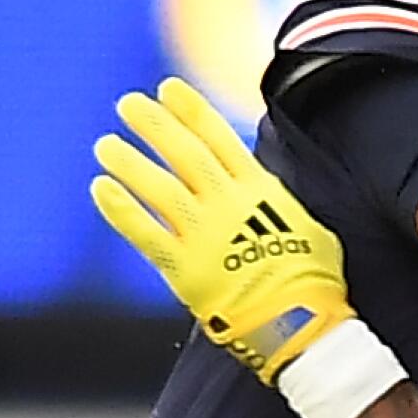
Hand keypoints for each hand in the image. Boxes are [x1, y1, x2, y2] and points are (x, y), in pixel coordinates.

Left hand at [92, 80, 361, 386]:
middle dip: (155, 125)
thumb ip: (280, 204)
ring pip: (159, 188)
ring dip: (129, 162)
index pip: (218, 139)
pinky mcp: (186, 270)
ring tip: (105, 144)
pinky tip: (101, 187)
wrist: (303, 327)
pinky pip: (146, 233)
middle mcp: (228, 205)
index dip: (190, 111)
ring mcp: (206, 236)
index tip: (167, 89)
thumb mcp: (310, 228)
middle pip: (184, 154)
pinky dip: (122, 209)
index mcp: (259, 191)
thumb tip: (271, 191)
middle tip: (128, 104)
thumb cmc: (315, 284)